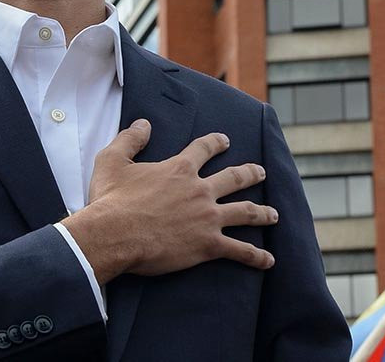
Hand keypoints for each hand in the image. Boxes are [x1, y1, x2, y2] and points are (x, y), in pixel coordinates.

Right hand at [60, 119, 277, 283]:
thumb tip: (143, 123)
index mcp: (179, 169)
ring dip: (262, 212)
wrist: (114, 234)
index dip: (215, 142)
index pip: (203, 149)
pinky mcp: (208, 245)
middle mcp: (199, 190)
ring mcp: (208, 218)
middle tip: (260, 172)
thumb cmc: (111, 198)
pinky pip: (239, 250)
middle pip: (233, 178)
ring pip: (244, 212)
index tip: (224, 140)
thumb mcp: (112, 160)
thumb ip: (130, 139)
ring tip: (274, 213)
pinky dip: (256, 256)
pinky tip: (269, 260)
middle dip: (249, 173)